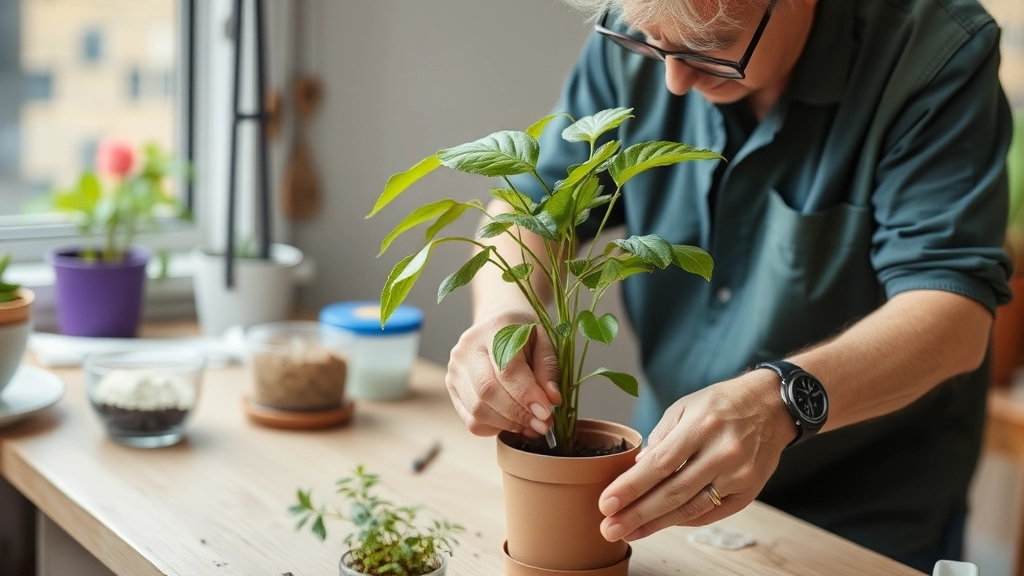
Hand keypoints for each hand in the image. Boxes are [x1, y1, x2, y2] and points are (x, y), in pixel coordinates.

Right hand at [445, 308, 561, 436]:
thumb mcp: (545, 342)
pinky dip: (494, 428)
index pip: (506, 369)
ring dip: (508, 424)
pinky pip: (471, 420)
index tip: (546, 412)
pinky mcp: (452, 388)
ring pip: (477, 410)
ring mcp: (455, 369)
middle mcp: (467, 348)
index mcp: (493, 330)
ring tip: (531, 425)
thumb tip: (552, 400)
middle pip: (487, 391)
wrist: (497, 328)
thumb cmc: (524, 336)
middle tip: (542, 425)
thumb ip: (548, 370)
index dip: (527, 395)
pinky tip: (513, 423)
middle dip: (518, 414)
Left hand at [597, 370, 795, 541]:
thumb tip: (636, 469)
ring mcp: (739, 474)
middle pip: (673, 492)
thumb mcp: (685, 407)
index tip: (606, 504)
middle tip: (609, 528)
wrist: (772, 406)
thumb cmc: (721, 404)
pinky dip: (684, 520)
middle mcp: (722, 452)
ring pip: (691, 508)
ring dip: (656, 524)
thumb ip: (661, 439)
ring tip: (628, 532)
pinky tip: (660, 524)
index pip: (659, 464)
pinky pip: (711, 513)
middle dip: (637, 514)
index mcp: (701, 426)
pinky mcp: (750, 491)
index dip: (631, 487)